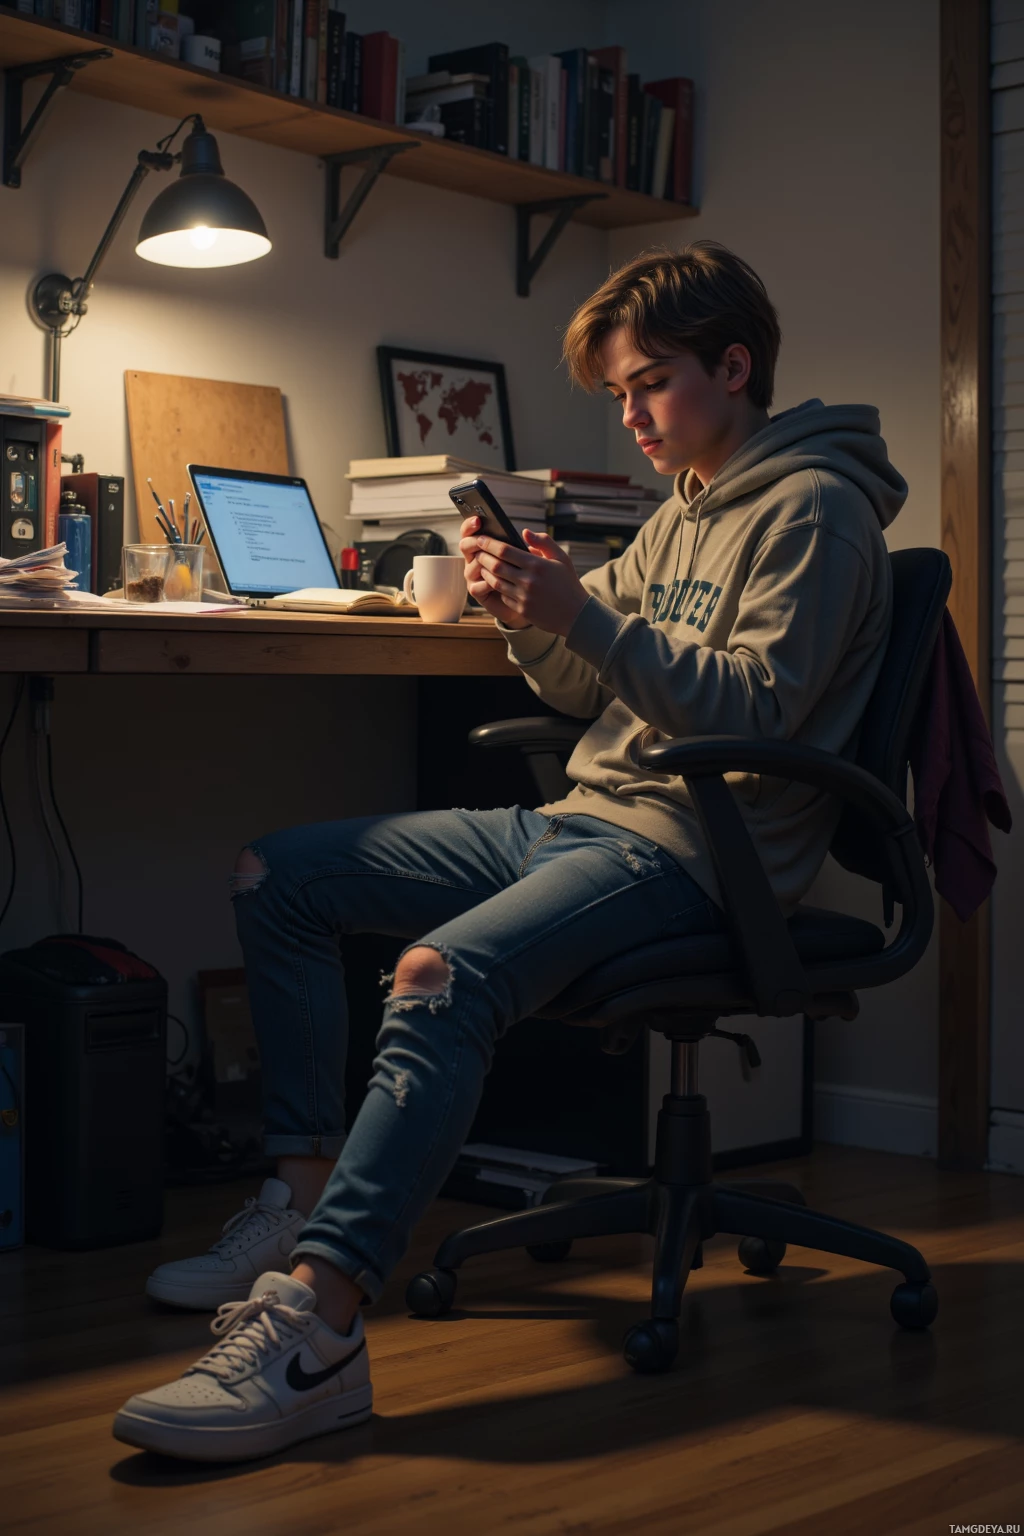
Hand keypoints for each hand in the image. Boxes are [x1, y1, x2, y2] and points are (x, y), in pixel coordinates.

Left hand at [459, 518, 589, 635]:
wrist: (576, 614)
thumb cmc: (568, 583)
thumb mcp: (561, 558)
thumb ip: (543, 542)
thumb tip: (524, 532)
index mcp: (537, 564)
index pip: (505, 550)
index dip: (489, 543)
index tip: (481, 538)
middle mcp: (528, 580)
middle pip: (495, 565)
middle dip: (482, 556)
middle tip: (476, 551)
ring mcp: (524, 596)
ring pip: (495, 582)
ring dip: (485, 572)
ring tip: (482, 565)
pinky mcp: (521, 609)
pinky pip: (503, 596)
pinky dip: (497, 587)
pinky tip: (493, 581)